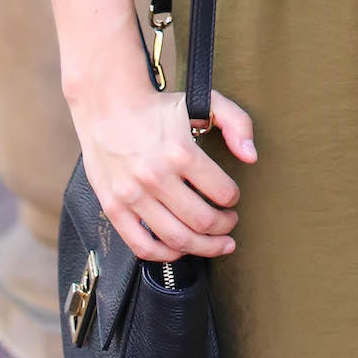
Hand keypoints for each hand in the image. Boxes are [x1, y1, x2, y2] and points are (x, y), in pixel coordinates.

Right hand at [69, 81, 257, 264]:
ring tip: (214, 242)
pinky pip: (142, 247)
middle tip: (229, 223)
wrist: (107, 104)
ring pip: (177, 240)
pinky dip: (166, 255)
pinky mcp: (114, 208)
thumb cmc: (156, 106)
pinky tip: (179, 249)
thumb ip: (236, 122)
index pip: (222, 192)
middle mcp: (156, 177)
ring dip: (204, 247)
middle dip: (224, 227)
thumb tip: (251, 156)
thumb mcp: (202, 101)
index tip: (233, 198)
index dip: (234, 199)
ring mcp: (133, 195)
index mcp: (180, 151)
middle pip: (203, 222)